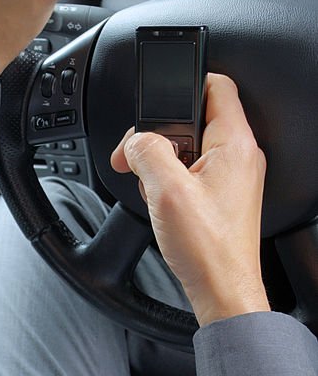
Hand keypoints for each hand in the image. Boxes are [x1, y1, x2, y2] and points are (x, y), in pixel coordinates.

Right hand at [110, 74, 269, 326]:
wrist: (222, 292)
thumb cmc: (208, 250)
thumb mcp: (166, 189)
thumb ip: (147, 151)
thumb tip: (136, 141)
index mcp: (235, 144)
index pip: (216, 85)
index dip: (182, 83)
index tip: (155, 98)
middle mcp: (239, 157)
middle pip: (193, 118)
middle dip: (159, 134)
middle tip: (139, 155)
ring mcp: (232, 178)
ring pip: (188, 148)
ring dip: (161, 162)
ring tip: (153, 187)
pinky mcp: (222, 198)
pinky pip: (190, 174)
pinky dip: (169, 182)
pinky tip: (161, 202)